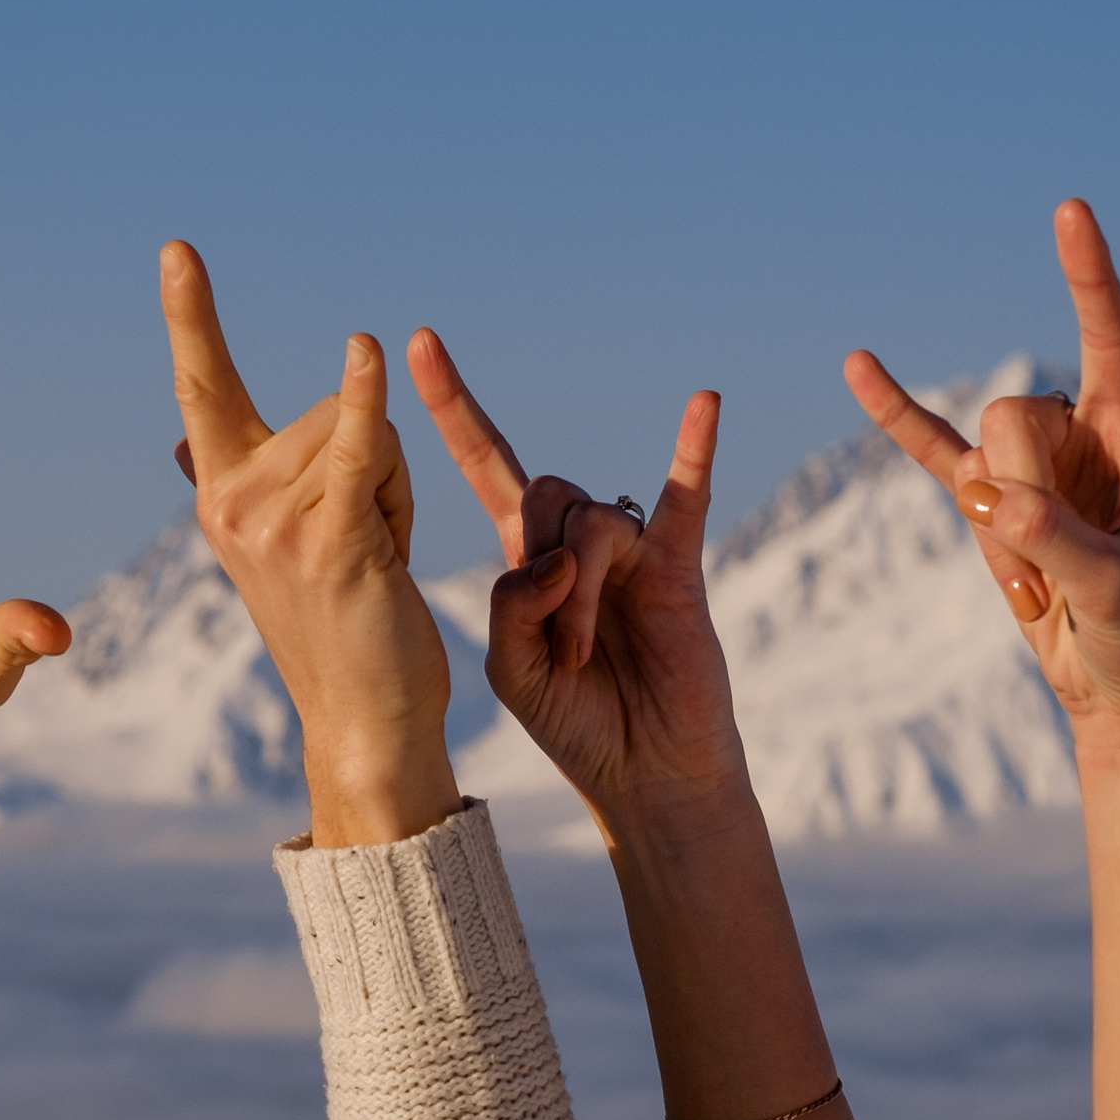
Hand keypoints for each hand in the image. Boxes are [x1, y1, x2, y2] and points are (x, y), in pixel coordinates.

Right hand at [158, 242, 459, 846]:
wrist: (363, 722)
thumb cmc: (338, 629)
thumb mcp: (278, 544)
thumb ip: (233, 480)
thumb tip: (178, 443)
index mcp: (219, 494)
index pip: (200, 386)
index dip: (191, 314)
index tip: (178, 248)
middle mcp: (232, 503)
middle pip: (328, 409)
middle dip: (374, 463)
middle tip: (364, 547)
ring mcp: (275, 523)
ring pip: (366, 436)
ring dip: (398, 492)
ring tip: (378, 563)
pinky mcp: (329, 540)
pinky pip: (357, 450)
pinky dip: (366, 405)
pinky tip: (368, 355)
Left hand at [407, 329, 744, 825]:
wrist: (646, 776)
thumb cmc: (576, 724)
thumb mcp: (512, 669)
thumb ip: (513, 606)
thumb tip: (558, 555)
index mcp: (526, 560)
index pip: (482, 462)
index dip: (451, 407)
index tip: (416, 344)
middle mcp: (576, 543)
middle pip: (541, 492)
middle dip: (541, 568)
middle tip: (559, 648)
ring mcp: (631, 552)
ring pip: (590, 523)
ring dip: (582, 593)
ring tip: (588, 654)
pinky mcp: (680, 569)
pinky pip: (684, 497)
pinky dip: (692, 450)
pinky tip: (703, 404)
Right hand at [843, 200, 1119, 730]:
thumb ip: (1061, 542)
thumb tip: (988, 496)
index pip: (1114, 338)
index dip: (1089, 277)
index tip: (1069, 213)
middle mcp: (1086, 437)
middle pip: (1014, 415)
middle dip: (1020, 493)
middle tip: (1059, 574)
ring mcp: (1032, 467)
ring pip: (977, 452)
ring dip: (998, 538)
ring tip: (1044, 590)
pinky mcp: (990, 504)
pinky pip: (931, 450)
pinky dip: (896, 414)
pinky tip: (859, 368)